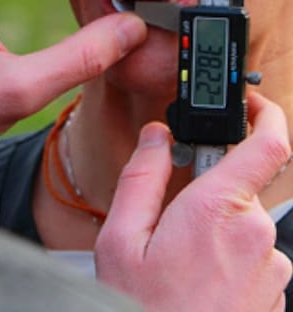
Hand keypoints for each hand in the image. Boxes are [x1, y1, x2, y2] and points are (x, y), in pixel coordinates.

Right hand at [96, 92, 291, 311]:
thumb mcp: (121, 238)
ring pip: (245, 233)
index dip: (265, 114)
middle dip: (206, 199)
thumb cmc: (139, 308)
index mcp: (219, 210)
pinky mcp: (274, 299)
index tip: (251, 104)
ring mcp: (272, 272)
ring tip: (176, 272)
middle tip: (167, 227)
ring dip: (214, 240)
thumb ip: (143, 177)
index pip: (268, 144)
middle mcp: (258, 237)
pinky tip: (193, 291)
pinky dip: (224, 269)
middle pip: (239, 194)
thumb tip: (159, 136)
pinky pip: (252, 267)